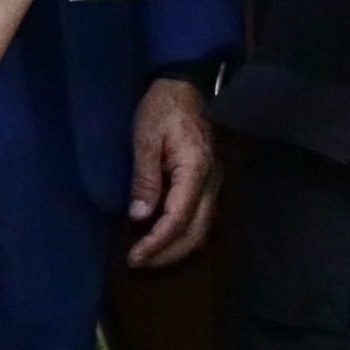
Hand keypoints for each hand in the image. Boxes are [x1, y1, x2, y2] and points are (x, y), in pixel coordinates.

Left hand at [126, 77, 220, 267]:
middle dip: (168, 254)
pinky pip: (199, 218)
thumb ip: (145, 178)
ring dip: (175, 248)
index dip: (157, 242)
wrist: (183, 86)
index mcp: (195, 170)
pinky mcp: (209, 182)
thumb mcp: (145, 139)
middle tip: (138, 263)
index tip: (134, 257)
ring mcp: (214, 183)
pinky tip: (161, 236)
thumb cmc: (162, 109)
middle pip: (196, 233)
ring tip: (148, 256)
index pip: (178, 219)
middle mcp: (212, 182)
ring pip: (201, 229)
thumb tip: (140, 216)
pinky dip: (181, 234)